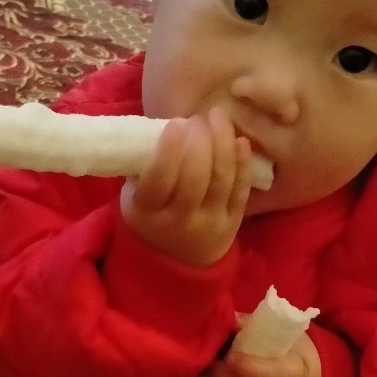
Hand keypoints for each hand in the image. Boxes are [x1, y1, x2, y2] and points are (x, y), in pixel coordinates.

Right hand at [120, 107, 251, 266]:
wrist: (176, 260)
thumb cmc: (150, 215)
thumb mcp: (133, 196)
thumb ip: (142, 166)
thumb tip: (157, 126)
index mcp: (148, 211)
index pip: (159, 179)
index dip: (169, 149)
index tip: (176, 123)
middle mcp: (179, 220)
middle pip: (195, 177)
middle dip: (200, 141)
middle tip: (199, 118)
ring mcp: (209, 223)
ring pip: (221, 179)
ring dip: (222, 143)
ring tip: (218, 117)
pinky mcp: (232, 222)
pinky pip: (241, 190)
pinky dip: (243, 163)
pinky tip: (240, 140)